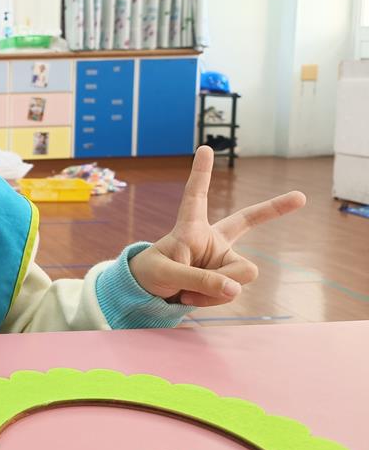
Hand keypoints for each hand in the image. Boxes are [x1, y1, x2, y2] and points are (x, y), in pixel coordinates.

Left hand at [129, 146, 305, 306]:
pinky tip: (190, 298)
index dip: (200, 174)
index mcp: (189, 228)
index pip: (195, 197)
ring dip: (214, 290)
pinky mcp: (226, 280)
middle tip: (300, 196)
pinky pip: (231, 293)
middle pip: (247, 220)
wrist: (148, 295)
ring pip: (239, 276)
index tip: (205, 148)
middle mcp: (212, 240)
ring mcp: (221, 259)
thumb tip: (235, 289)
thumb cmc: (150, 275)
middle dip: (274, 207)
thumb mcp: (165, 276)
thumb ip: (199, 281)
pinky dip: (211, 301)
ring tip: (186, 291)